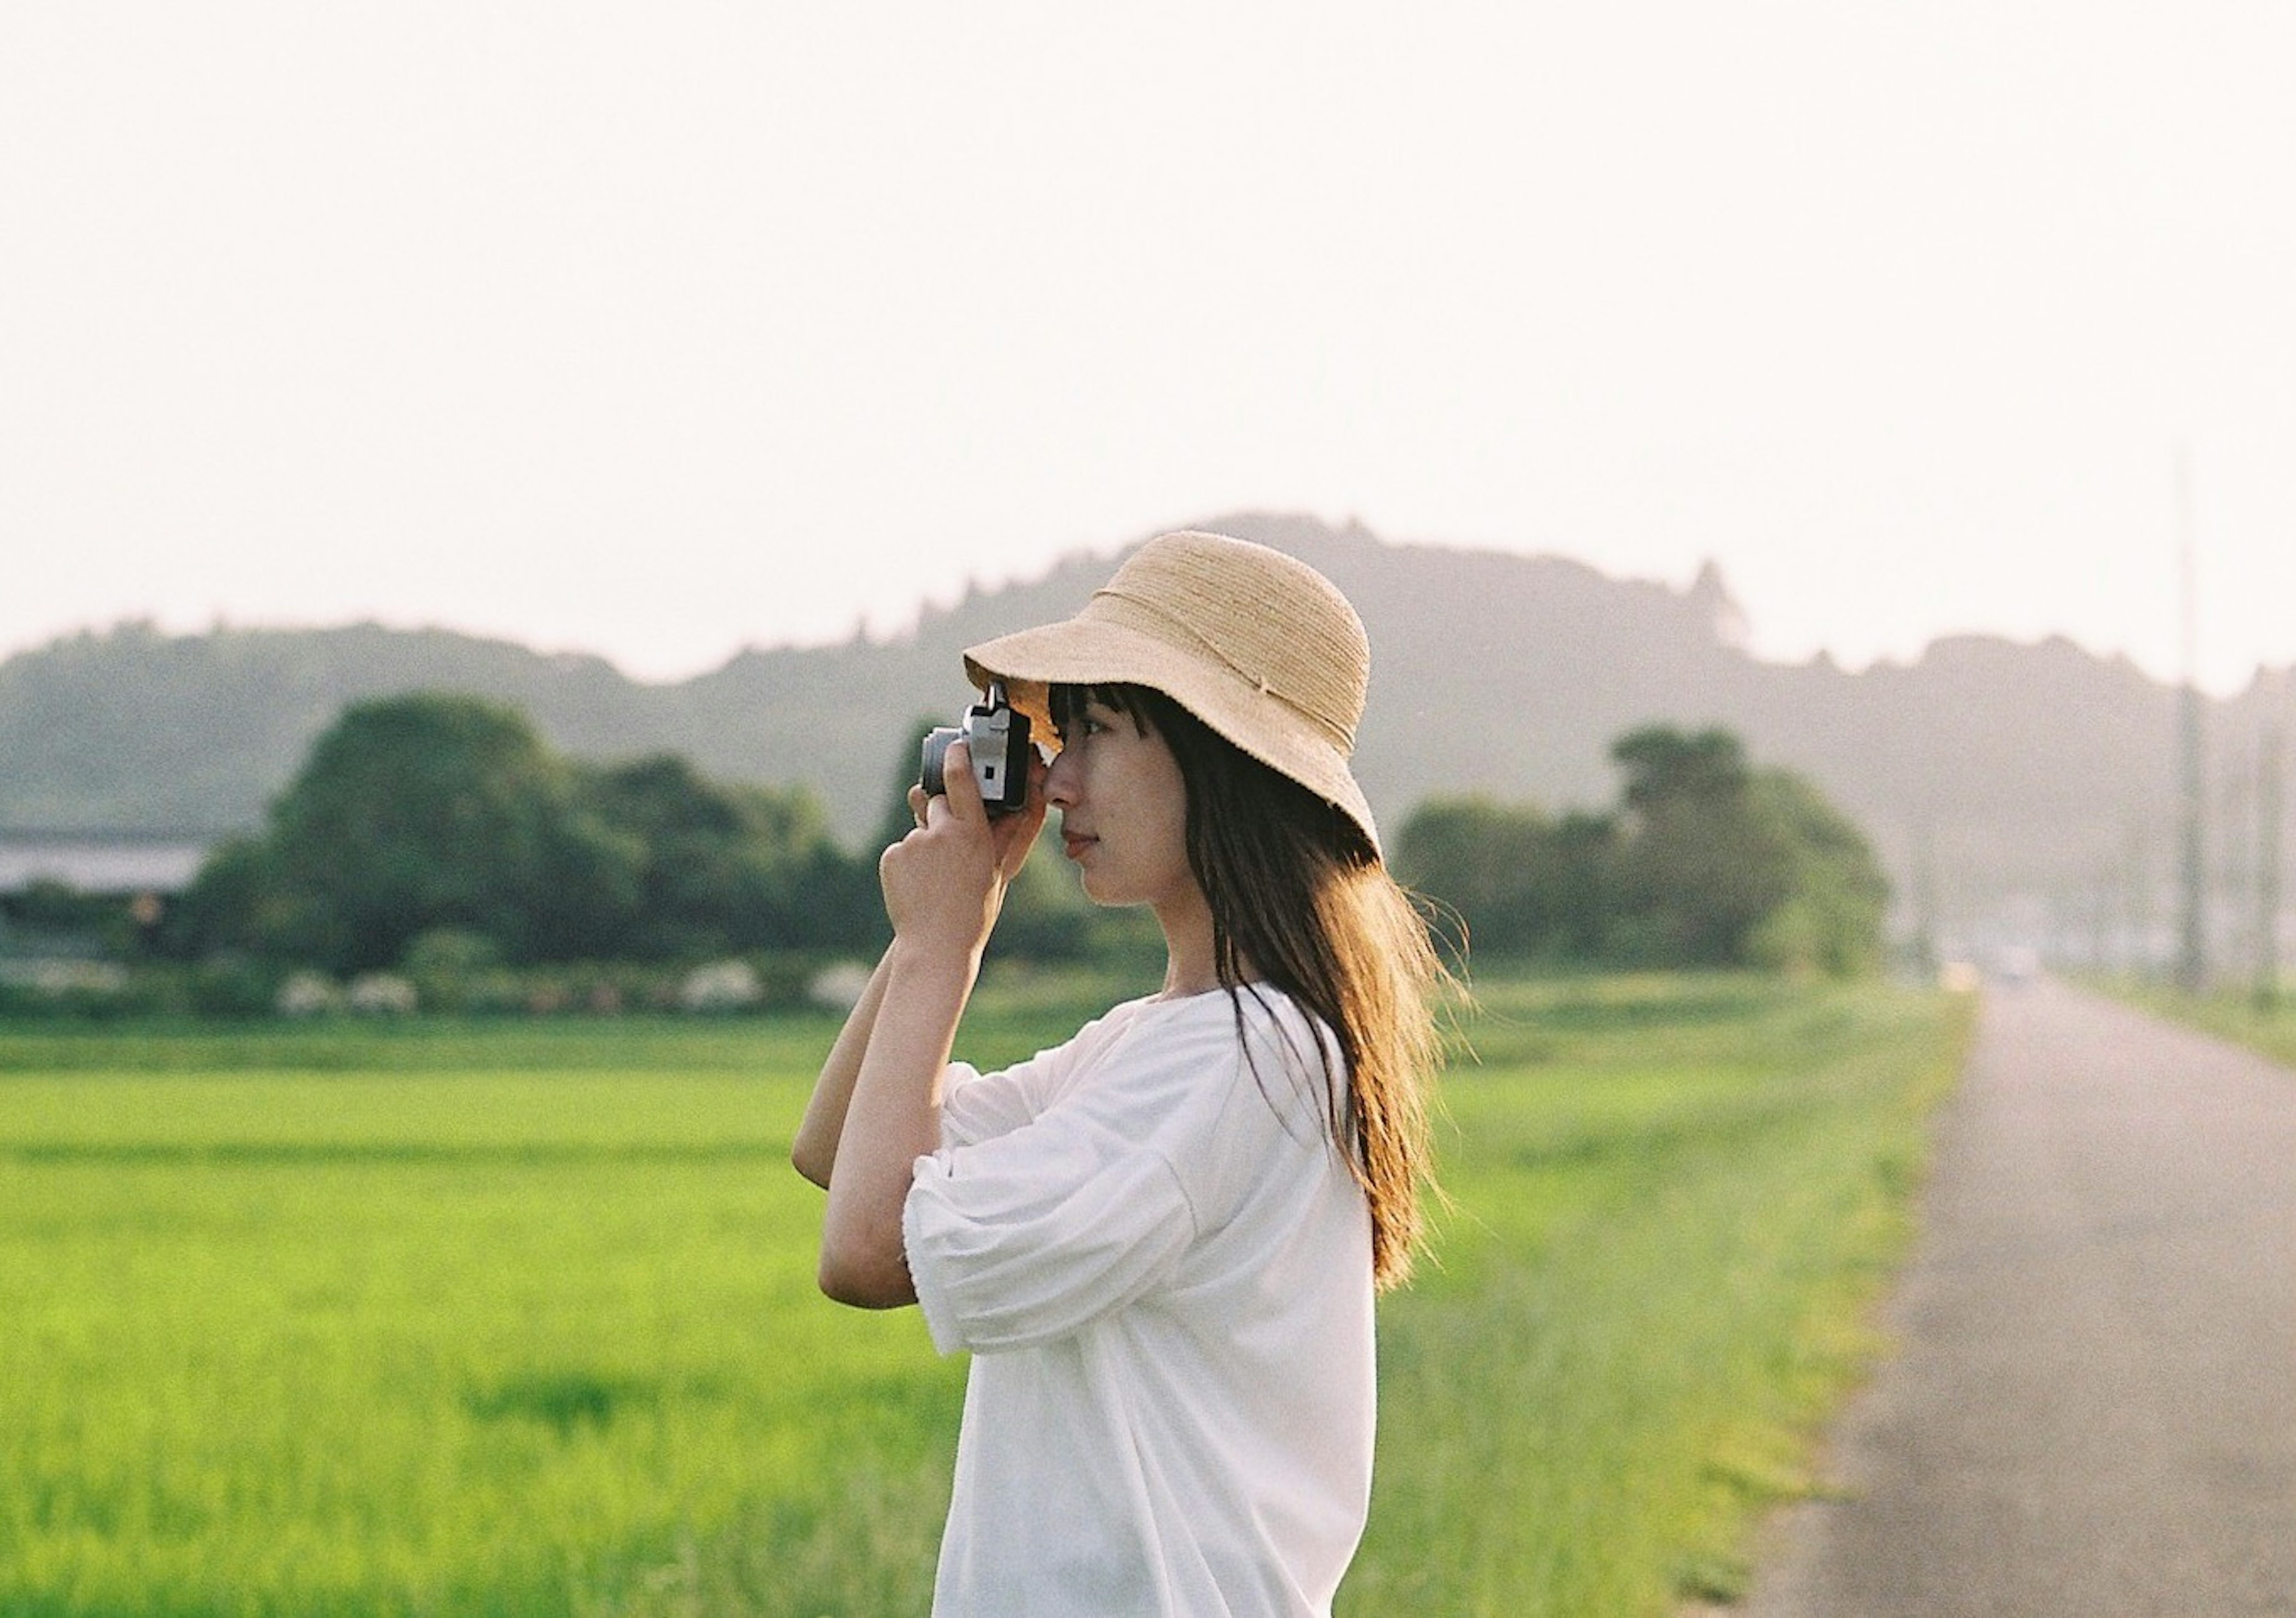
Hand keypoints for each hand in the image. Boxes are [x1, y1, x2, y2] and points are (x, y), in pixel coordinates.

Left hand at [880, 740, 1048, 955]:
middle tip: (946, 851)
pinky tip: (916, 888)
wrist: (936, 946)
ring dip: (924, 848)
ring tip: (933, 882)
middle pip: (935, 803)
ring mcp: (914, 843)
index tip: (956, 746)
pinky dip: (906, 864)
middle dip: (939, 817)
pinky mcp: (892, 856)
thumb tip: (1012, 812)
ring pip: (918, 832)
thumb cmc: (973, 913)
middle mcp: (943, 832)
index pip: (962, 781)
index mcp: (973, 835)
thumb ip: (998, 838)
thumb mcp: (995, 873)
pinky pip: (900, 851)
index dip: (958, 758)